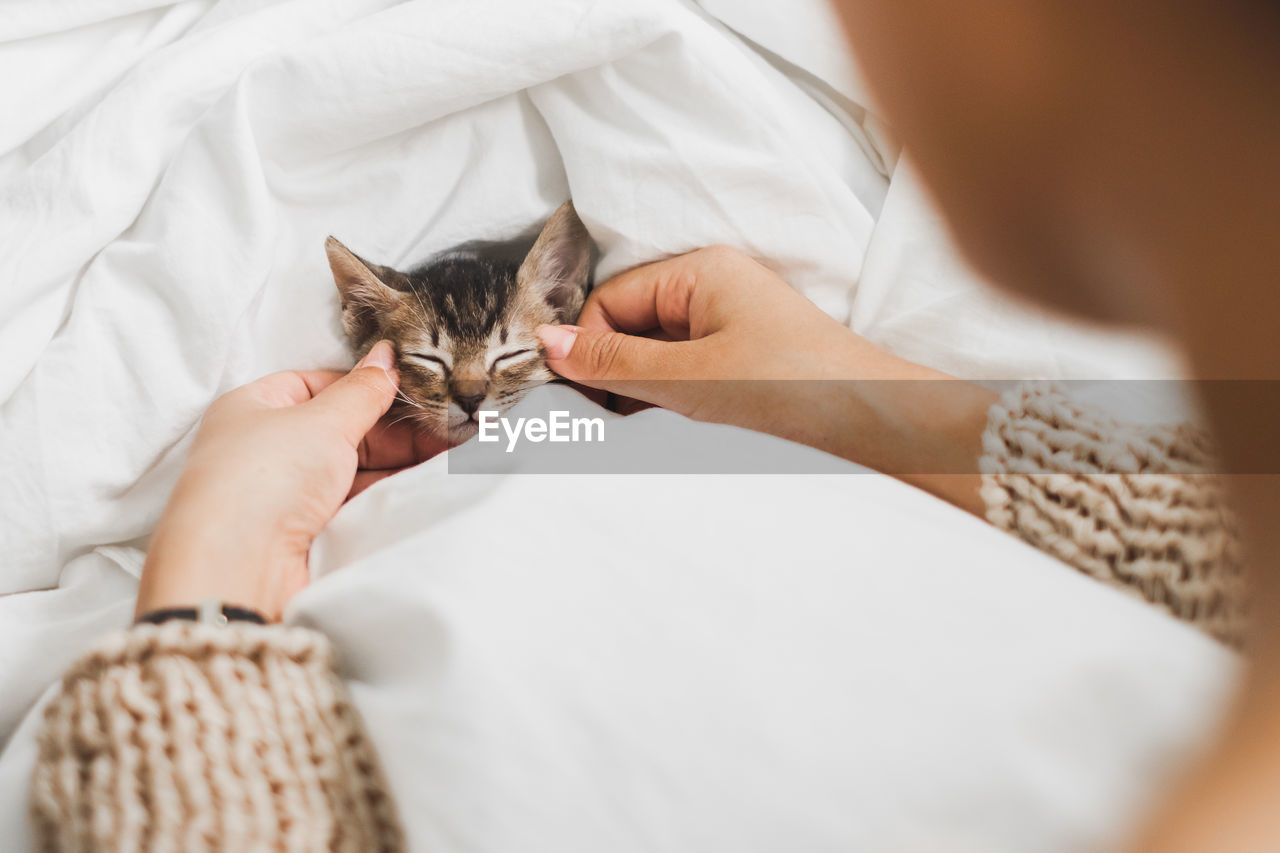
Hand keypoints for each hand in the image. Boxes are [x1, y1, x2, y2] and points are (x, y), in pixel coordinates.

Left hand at [136, 341, 446, 620]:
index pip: (320, 385)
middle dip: (396, 429)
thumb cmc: (263, 478)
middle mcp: (267, 448)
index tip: (416, 390)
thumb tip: (386, 356)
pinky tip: (422, 486)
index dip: (368, 386)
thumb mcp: (322, 420)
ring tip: (449, 457)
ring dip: (398, 463)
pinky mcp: (305, 533)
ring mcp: (286, 493)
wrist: (238, 569)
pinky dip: (386, 494)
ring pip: (353, 468)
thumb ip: (362, 390)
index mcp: (256, 407)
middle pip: (343, 428)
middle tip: (449, 429)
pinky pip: (354, 502)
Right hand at [537, 246, 995, 509]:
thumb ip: (615, 363)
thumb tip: (543, 343)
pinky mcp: (741, 354)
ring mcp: (727, 320)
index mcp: (699, 270)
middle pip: (628, 325)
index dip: (590, 350)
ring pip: (653, 352)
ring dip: (643, 389)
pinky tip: (682, 424)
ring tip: (660, 424)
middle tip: (618, 421)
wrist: (878, 420)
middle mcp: (711, 286)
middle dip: (615, 373)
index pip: (609, 302)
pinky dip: (671, 397)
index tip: (587, 401)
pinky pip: (682, 369)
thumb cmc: (795, 386)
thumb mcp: (692, 378)